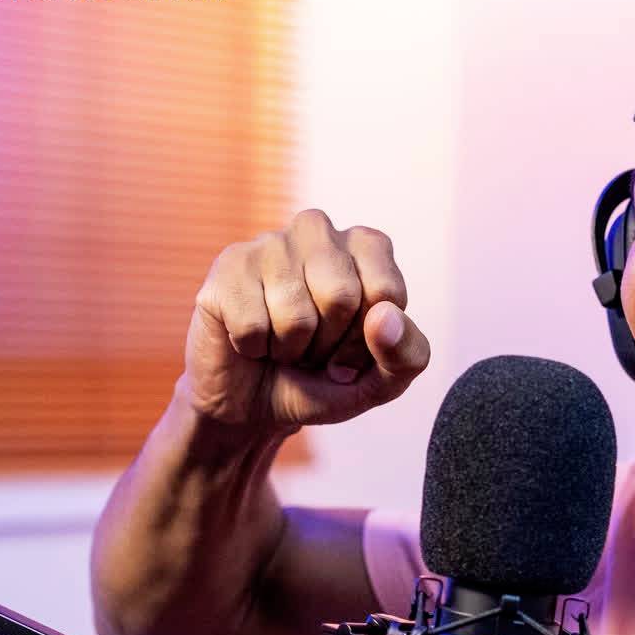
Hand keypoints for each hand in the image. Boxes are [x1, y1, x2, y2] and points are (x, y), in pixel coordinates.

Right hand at [184, 209, 430, 434]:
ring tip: (283, 344)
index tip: (353, 352)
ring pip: (295, 314)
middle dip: (329, 344)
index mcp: (366, 246)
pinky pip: (252, 324)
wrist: (254, 404)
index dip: (371, 340)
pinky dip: (254, 348)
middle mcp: (318, 230)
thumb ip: (406, 354)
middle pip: (341, 295)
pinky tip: (251, 339)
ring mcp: (269, 243)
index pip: (385, 291)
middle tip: (314, 349)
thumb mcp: (381, 382)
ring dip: (291, 350)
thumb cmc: (323, 380)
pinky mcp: (228, 266)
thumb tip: (385, 316)